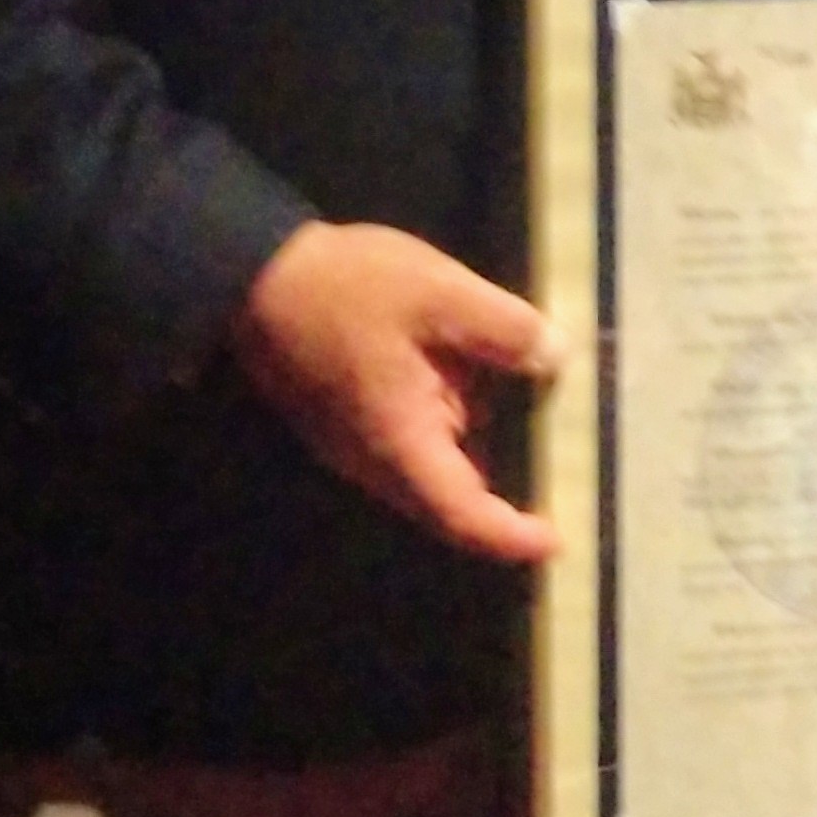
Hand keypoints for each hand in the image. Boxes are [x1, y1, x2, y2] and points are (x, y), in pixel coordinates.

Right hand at [229, 220, 563, 562]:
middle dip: (502, 501)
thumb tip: (555, 359)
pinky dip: (451, 424)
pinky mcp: (348, 420)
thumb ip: (503, 330)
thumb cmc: (347, 286)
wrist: (255, 274)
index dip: (509, 535)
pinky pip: (411, 440)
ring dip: (476, 451)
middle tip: (562, 482)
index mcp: (399, 440)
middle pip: (447, 499)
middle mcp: (374, 459)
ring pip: (430, 468)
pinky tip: (478, 381)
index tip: (555, 542)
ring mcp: (356, 443)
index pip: (461, 513)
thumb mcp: (440, 293)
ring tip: (536, 420)